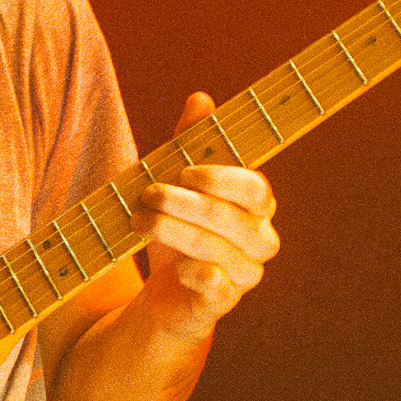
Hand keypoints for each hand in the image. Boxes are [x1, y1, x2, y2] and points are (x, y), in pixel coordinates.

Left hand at [139, 91, 279, 341]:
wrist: (167, 292)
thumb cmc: (177, 227)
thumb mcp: (178, 183)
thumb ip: (191, 143)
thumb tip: (201, 99)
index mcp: (255, 205)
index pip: (254, 187)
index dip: (221, 178)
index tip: (184, 170)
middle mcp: (260, 238)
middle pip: (232, 217)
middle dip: (185, 203)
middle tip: (148, 193)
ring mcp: (247, 273)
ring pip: (218, 249)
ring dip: (174, 232)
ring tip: (140, 221)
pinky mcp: (225, 301)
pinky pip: (218, 286)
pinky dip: (195, 272)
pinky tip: (176, 266)